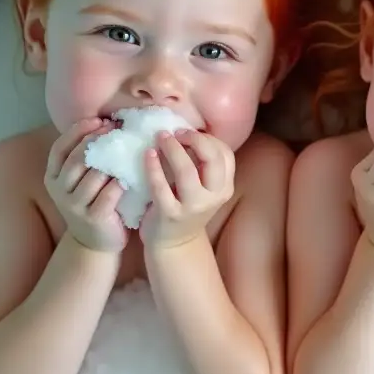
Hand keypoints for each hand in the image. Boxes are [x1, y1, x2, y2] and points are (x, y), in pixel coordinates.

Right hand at [45, 117, 128, 252]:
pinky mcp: (93, 217)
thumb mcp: (81, 179)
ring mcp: (74, 205)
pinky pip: (107, 195)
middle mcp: (59, 190)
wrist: (95, 241)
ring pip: (92, 176)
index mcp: (53, 176)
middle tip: (116, 128)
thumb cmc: (92, 201)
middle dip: (96, 140)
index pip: (60, 148)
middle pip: (76, 159)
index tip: (98, 119)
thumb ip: (86, 157)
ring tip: (127, 147)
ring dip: (110, 161)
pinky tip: (128, 175)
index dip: (77, 131)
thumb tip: (106, 122)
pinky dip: (118, 183)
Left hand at [140, 130, 233, 248]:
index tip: (188, 133)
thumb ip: (202, 165)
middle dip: (195, 139)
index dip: (207, 138)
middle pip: (212, 159)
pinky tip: (147, 155)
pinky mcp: (170, 214)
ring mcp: (193, 207)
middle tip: (177, 132)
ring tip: (161, 137)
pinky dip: (153, 167)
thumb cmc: (187, 206)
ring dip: (173, 150)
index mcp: (225, 187)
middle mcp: (214, 197)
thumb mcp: (204, 188)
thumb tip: (187, 131)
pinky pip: (161, 186)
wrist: (174, 243)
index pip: (225, 154)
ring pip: (187, 171)